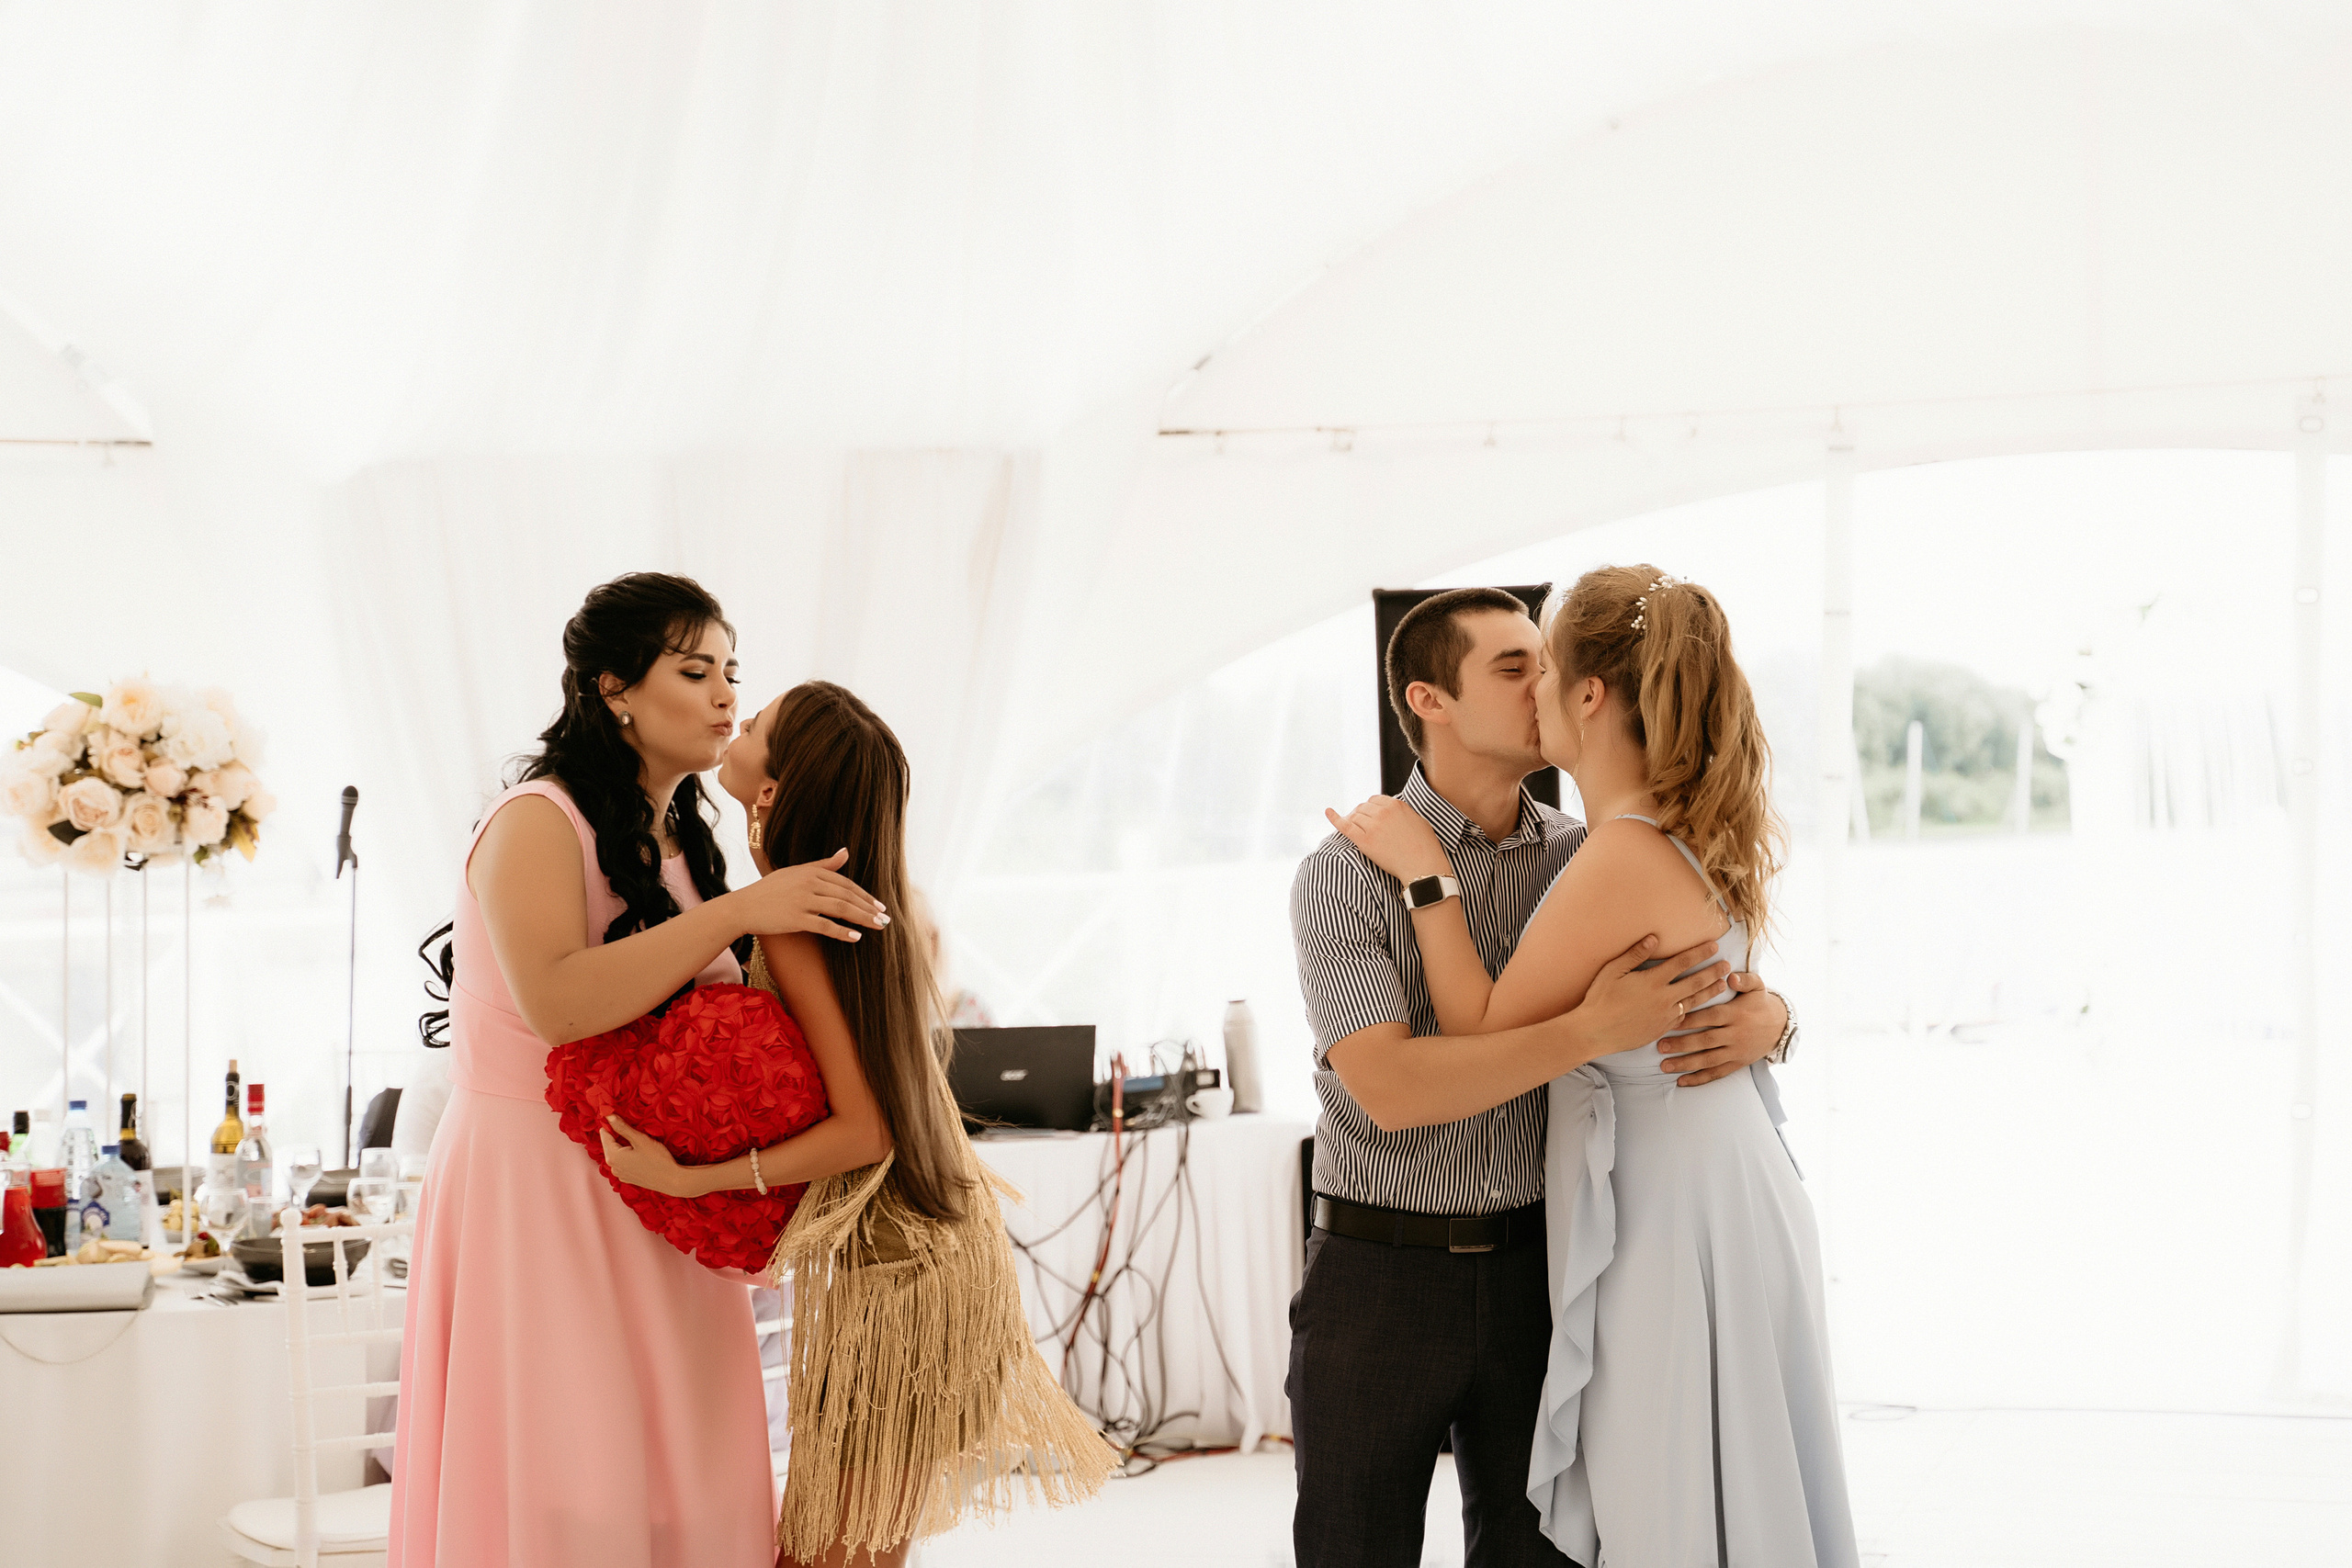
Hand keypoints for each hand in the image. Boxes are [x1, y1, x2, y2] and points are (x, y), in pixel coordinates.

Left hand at [600, 1114, 702, 1197]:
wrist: (671, 1180)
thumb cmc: (657, 1159)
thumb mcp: (640, 1139)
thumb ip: (622, 1127)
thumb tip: (608, 1116)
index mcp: (613, 1157)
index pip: (604, 1135)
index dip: (611, 1124)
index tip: (619, 1115)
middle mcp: (613, 1167)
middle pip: (610, 1145)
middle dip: (618, 1135)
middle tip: (633, 1128)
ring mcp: (620, 1174)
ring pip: (617, 1154)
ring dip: (623, 1146)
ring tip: (638, 1140)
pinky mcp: (627, 1178)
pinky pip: (622, 1163)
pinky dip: (627, 1156)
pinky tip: (640, 1153)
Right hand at [734, 849, 887, 942]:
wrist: (742, 906)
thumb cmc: (769, 890)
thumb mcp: (795, 872)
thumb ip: (822, 865)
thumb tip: (845, 852)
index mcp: (811, 872)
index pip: (845, 883)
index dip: (865, 895)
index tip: (879, 905)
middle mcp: (809, 883)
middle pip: (847, 895)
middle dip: (869, 907)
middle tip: (885, 918)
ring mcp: (802, 901)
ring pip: (840, 908)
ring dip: (862, 918)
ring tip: (877, 927)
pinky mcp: (796, 919)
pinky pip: (825, 925)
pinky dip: (842, 932)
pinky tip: (855, 937)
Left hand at [1324, 796, 1450, 881]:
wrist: (1423, 867)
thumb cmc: (1425, 847)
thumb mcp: (1418, 821)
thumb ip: (1404, 813)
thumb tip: (1395, 810)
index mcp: (1396, 805)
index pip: (1375, 800)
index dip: (1371, 809)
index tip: (1372, 817)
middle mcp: (1383, 812)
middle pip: (1363, 807)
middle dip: (1362, 815)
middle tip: (1365, 828)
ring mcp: (1372, 826)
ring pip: (1355, 816)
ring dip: (1354, 821)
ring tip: (1359, 832)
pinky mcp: (1364, 841)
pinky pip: (1345, 826)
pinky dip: (1335, 818)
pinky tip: (1328, 811)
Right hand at [1568, 935, 1732, 1060]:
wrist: (1595, 1032)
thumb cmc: (1600, 998)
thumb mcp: (1613, 971)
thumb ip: (1635, 954)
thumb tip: (1654, 938)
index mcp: (1652, 981)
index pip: (1682, 962)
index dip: (1700, 953)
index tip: (1714, 946)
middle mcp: (1663, 998)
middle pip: (1695, 982)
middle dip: (1713, 972)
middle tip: (1728, 965)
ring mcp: (1664, 1016)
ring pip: (1694, 1002)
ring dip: (1710, 992)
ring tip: (1723, 985)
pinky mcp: (1661, 1029)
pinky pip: (1683, 1018)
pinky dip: (1694, 1011)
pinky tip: (1699, 1006)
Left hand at [1657, 979, 1785, 1085]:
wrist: (1781, 1026)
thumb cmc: (1761, 1003)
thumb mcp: (1758, 986)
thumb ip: (1744, 979)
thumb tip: (1730, 977)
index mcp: (1736, 1014)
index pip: (1710, 1017)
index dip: (1691, 1019)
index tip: (1670, 1020)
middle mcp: (1736, 1035)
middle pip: (1706, 1041)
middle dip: (1682, 1045)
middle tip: (1660, 1046)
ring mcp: (1736, 1051)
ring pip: (1708, 1060)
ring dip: (1685, 1064)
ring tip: (1664, 1066)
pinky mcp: (1737, 1064)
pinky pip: (1717, 1073)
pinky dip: (1699, 1079)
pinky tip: (1681, 1082)